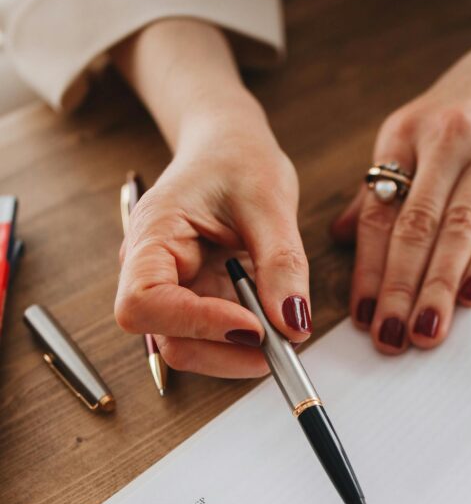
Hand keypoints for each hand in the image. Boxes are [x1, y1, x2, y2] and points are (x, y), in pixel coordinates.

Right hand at [113, 20, 310, 378]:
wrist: (227, 149)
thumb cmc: (237, 160)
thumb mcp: (270, 203)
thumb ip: (282, 265)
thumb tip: (293, 326)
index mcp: (151, 235)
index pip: (144, 304)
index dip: (197, 325)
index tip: (254, 327)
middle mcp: (150, 272)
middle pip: (170, 341)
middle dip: (226, 352)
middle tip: (283, 341)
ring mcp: (171, 294)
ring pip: (191, 351)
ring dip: (238, 354)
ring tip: (281, 326)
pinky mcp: (194, 307)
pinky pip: (212, 344)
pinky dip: (244, 346)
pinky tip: (270, 321)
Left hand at [332, 0, 470, 354]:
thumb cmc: (465, 107)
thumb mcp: (411, 133)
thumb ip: (380, 189)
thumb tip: (343, 238)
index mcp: (402, 136)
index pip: (378, 215)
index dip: (367, 271)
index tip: (362, 316)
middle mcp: (443, 143)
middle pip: (414, 228)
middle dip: (398, 289)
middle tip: (390, 337)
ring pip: (457, 232)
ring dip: (438, 288)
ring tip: (425, 331)